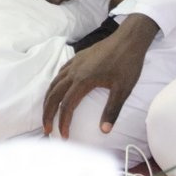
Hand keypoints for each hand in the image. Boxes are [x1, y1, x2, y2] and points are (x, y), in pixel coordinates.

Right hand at [42, 15, 154, 137]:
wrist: (129, 39)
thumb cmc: (127, 63)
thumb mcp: (123, 89)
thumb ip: (112, 110)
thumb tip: (104, 131)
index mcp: (83, 80)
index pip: (67, 105)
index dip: (63, 122)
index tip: (64, 137)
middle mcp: (74, 72)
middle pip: (53, 95)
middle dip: (48, 114)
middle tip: (47, 130)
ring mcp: (74, 63)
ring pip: (53, 83)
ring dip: (48, 100)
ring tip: (47, 113)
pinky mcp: (78, 58)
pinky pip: (59, 73)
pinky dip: (54, 85)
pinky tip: (57, 90)